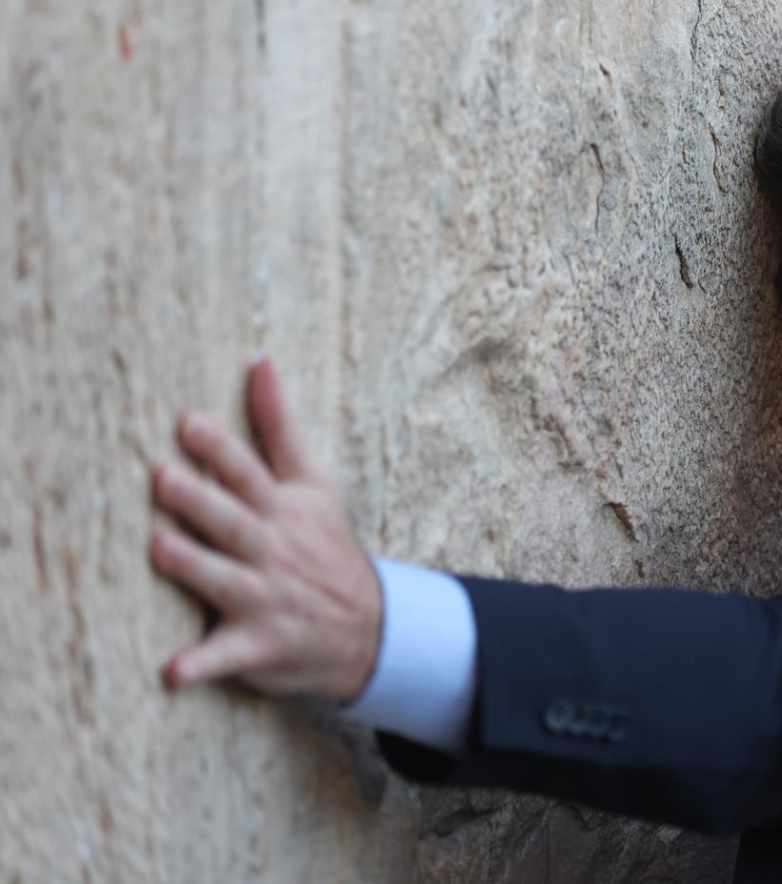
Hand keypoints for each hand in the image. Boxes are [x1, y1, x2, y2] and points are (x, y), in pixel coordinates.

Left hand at [149, 357, 380, 701]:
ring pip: (223, 580)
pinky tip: (172, 672)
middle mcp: (274, 550)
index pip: (250, 473)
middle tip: (163, 478)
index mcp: (284, 509)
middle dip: (200, 501)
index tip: (188, 423)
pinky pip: (226, 658)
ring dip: (194, 567)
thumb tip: (258, 360)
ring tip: (159, 548)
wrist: (370, 628)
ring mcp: (266, 598)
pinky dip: (201, 666)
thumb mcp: (313, 483)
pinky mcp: (257, 645)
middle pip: (233, 520)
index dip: (220, 449)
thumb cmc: (323, 545)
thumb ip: (279, 425)